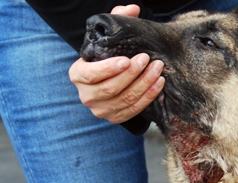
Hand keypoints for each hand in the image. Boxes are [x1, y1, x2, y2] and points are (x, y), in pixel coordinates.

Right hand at [68, 5, 164, 123]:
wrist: (110, 80)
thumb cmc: (107, 57)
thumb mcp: (108, 39)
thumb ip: (116, 19)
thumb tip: (132, 9)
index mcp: (78, 75)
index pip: (91, 74)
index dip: (109, 68)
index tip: (127, 59)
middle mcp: (86, 95)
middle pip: (111, 88)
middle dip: (133, 74)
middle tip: (147, 59)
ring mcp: (101, 110)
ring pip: (125, 99)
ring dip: (145, 84)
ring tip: (158, 70)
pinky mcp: (115, 118)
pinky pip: (134, 109)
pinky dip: (149, 97)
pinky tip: (159, 85)